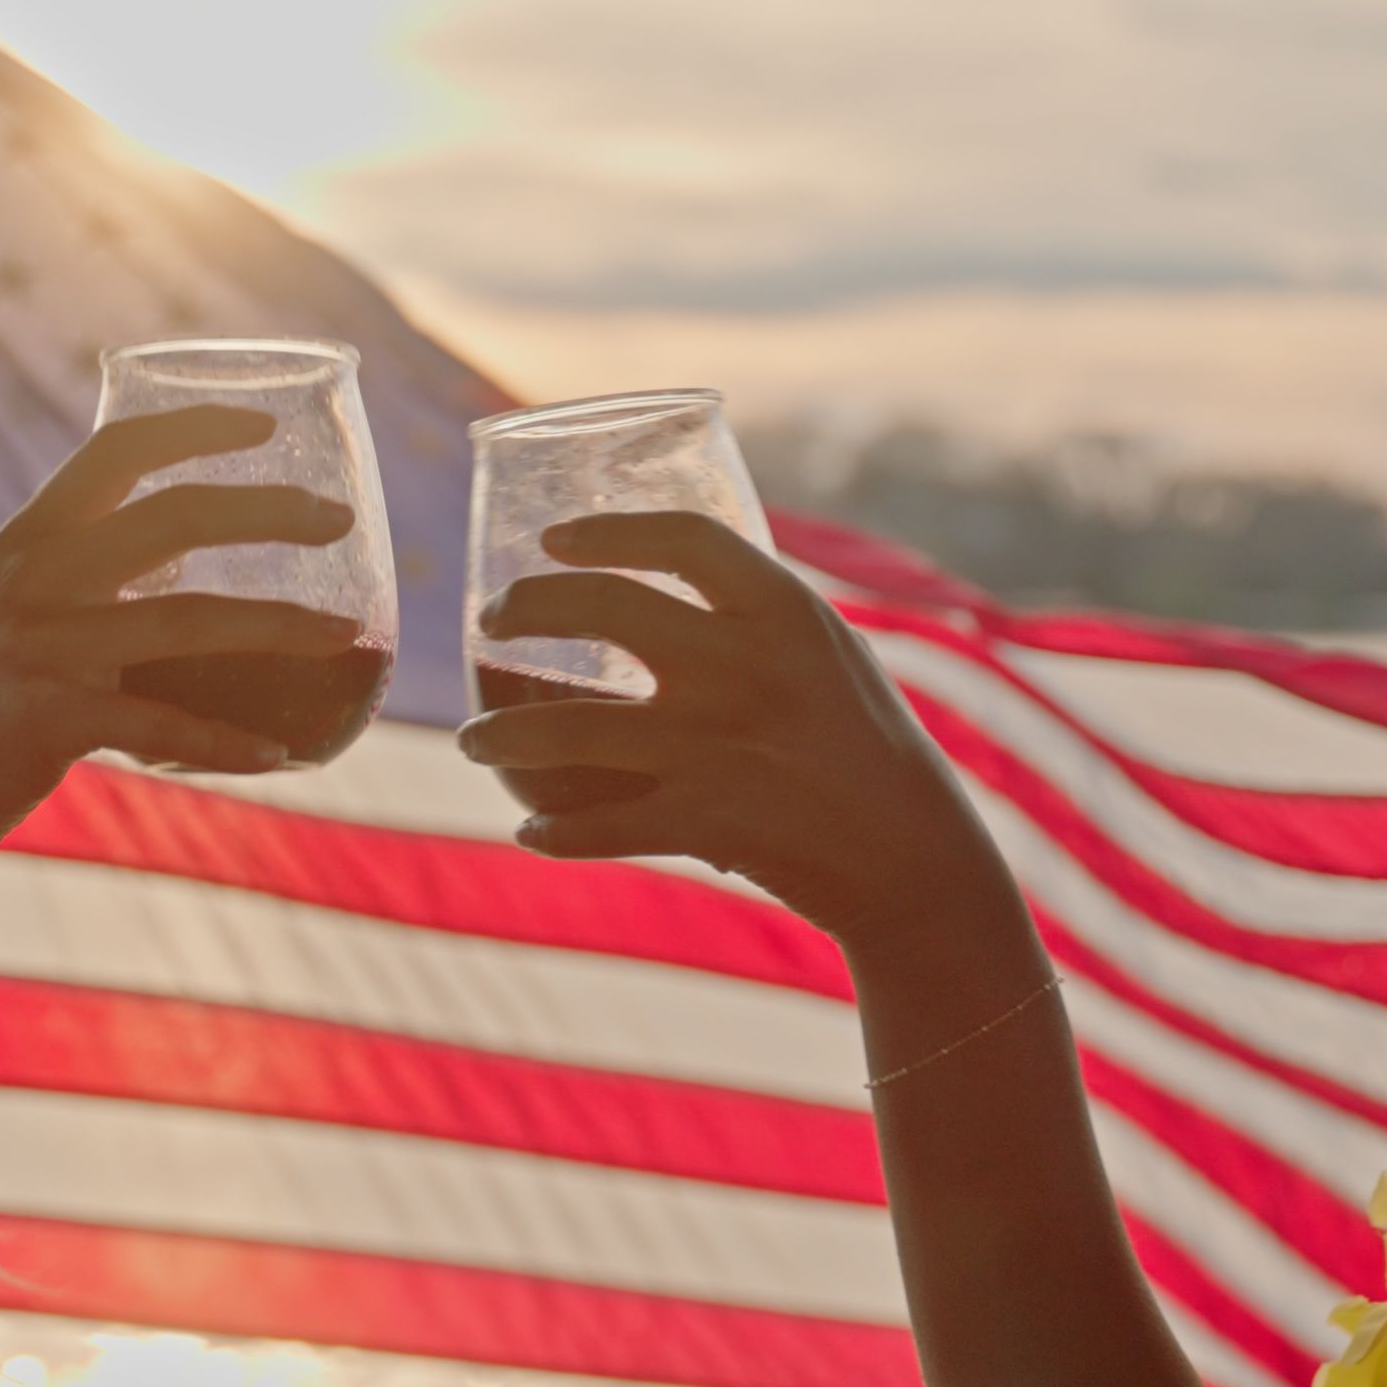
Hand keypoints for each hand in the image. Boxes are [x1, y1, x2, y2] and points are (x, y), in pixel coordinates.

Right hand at [0, 407, 362, 868]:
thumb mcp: (19, 602)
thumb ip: (93, 567)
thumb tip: (190, 548)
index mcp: (33, 537)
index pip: (118, 450)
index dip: (195, 427)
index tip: (265, 426)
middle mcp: (39, 579)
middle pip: (174, 517)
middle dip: (268, 511)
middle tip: (336, 518)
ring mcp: (46, 648)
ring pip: (188, 621)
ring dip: (279, 627)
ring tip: (347, 635)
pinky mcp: (54, 721)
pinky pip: (162, 725)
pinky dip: (227, 741)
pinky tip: (281, 751)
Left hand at [454, 512, 1017, 952]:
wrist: (913, 856)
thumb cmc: (864, 745)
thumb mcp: (824, 653)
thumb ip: (751, 617)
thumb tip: (663, 583)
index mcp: (782, 609)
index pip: (677, 536)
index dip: (603, 531)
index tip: (553, 539)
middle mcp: (743, 665)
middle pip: (599, 607)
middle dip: (524, 608)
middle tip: (491, 622)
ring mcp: (718, 745)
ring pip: (567, 728)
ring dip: (500, 735)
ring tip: (472, 740)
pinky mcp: (705, 820)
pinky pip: (597, 826)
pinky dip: (554, 830)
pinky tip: (531, 829)